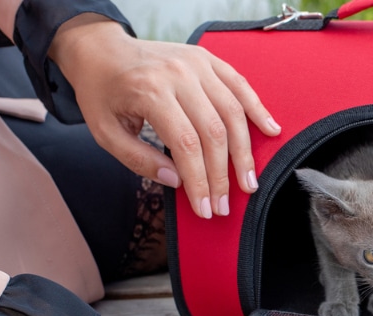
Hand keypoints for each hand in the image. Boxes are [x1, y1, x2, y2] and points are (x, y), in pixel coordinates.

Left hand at [49, 15, 278, 218]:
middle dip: (222, 175)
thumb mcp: (105, 132)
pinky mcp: (208, 60)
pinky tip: (271, 130)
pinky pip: (240, 85)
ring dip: (244, 152)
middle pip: (214, 132)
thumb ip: (139, 160)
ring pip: (232, 113)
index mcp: (150, 91)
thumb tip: (177, 182)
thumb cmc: (102, 92)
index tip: (205, 208)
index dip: (200, 182)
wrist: (101, 49)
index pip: (186, 145)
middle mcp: (178, 75)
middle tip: (225, 204)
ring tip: (249, 181)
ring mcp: (196, 64)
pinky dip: (258, 109)